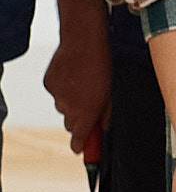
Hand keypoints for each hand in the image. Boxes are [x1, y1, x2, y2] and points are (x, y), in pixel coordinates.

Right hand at [45, 23, 109, 155]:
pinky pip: (56, 93)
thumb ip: (105, 112)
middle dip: (80, 119)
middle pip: (71, 123)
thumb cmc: (103, 64)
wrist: (84, 41)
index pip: (80, 136)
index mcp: (87, 110)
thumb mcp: (111, 91)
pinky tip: (73, 76)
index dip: (81, 144)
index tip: (79, 150)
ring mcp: (57, 95)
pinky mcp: (49, 84)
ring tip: (83, 84)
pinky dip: (63, 89)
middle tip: (89, 107)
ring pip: (63, 107)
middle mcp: (69, 106)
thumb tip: (103, 127)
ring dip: (72, 102)